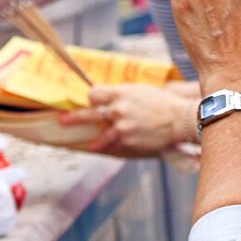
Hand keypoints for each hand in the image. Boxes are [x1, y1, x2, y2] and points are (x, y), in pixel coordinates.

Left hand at [60, 84, 197, 156]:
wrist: (179, 119)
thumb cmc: (161, 102)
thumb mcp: (140, 90)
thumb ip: (121, 93)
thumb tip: (107, 97)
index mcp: (120, 93)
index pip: (93, 94)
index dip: (92, 99)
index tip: (92, 102)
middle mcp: (118, 109)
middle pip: (89, 113)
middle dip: (73, 117)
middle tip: (61, 120)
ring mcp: (121, 126)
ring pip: (101, 135)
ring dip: (94, 141)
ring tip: (89, 146)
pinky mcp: (128, 140)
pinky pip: (115, 144)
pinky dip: (113, 146)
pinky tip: (111, 150)